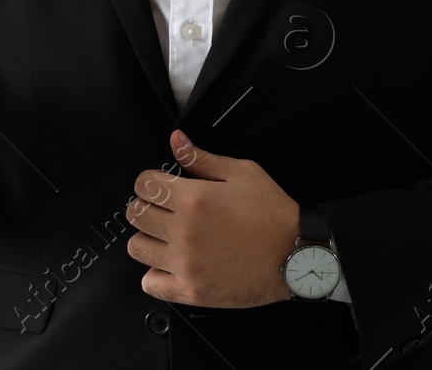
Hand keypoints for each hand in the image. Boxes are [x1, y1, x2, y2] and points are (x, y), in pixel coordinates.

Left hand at [125, 129, 299, 306]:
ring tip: (167, 237)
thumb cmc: (272, 215)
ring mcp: (186, 264)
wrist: (297, 254)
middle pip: (134, 214)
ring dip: (148, 239)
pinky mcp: (192, 291)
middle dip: (146, 206)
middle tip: (164, 209)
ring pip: (137, 248)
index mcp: (194, 199)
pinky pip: (150, 284)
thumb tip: (177, 141)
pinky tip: (171, 264)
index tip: (160, 187)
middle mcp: (184, 231)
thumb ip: (202, 158)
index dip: (150, 181)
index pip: (143, 184)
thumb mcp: (242, 173)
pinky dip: (155, 274)